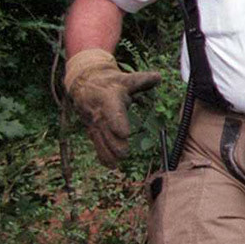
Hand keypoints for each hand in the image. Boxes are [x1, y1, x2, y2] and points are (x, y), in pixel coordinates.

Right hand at [63, 48, 160, 167]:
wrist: (85, 83)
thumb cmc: (112, 82)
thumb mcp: (127, 79)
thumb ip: (142, 80)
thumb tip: (158, 77)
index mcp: (108, 97)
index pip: (112, 110)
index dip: (117, 121)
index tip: (124, 132)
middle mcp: (99, 111)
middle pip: (105, 128)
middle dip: (113, 142)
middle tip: (124, 153)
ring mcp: (94, 121)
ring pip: (99, 138)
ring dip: (107, 151)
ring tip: (118, 163)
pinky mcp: (92, 128)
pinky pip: (96, 142)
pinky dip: (101, 154)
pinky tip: (110, 165)